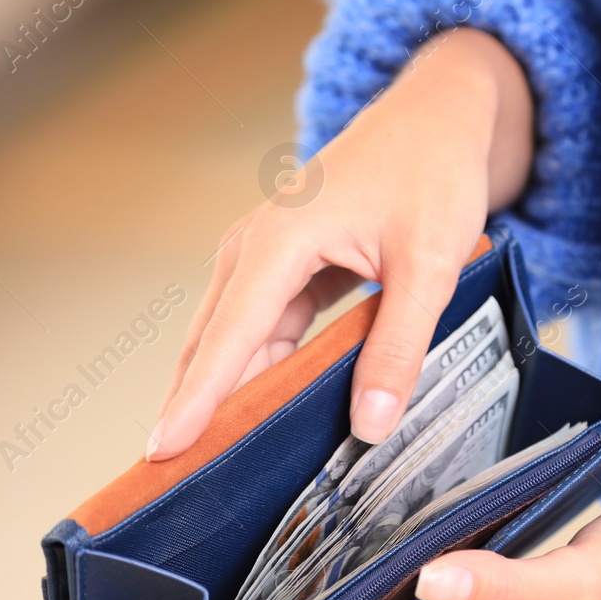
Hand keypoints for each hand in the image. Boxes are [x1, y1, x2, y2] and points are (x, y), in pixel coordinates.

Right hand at [148, 28, 534, 459]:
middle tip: (171, 483)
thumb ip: (399, 345)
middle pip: (211, 344)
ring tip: (206, 466)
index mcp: (278, 242)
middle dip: (190, 410)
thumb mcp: (431, 264)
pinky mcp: (283, 267)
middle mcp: (254, 247)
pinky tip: (258, 415)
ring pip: (230, 341)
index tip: (162, 451)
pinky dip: (255, 372)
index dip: (195, 399)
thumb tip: (372, 422)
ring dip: (220, 395)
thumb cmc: (432, 171)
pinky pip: (258, 331)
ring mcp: (264, 256)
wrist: (439, 116)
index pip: (226, 338)